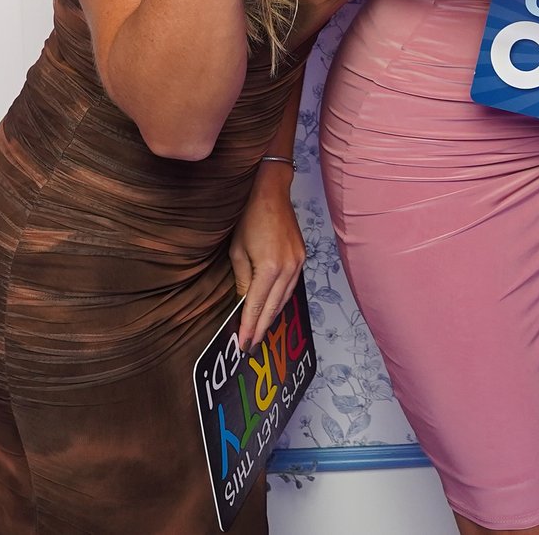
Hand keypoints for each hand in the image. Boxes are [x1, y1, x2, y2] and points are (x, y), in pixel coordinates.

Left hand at [229, 166, 303, 350]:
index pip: (257, 306)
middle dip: (261, 327)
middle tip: (251, 345)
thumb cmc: (249, 217)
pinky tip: (272, 308)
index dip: (249, 327)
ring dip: (272, 316)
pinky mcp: (302, 258)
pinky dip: (280, 301)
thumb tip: (244, 302)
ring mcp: (298, 263)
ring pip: (284, 299)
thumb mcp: (237, 250)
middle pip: (273, 307)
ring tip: (260, 331)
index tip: (243, 344)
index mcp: (270, 267)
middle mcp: (288, 268)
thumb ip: (243, 280)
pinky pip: (290, 287)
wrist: (271, 192)